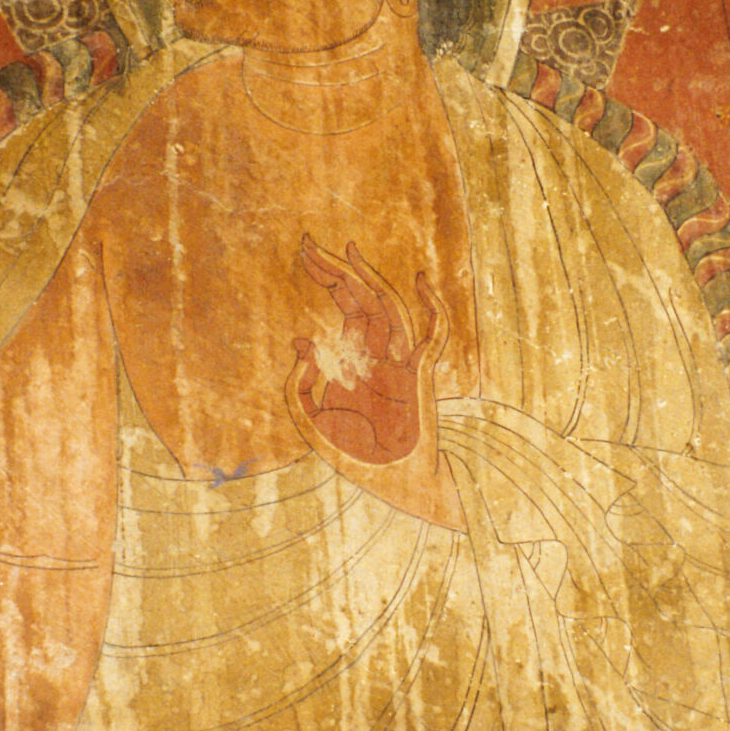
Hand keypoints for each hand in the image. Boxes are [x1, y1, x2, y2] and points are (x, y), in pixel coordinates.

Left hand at [287, 238, 464, 529]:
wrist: (394, 486)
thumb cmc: (358, 458)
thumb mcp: (311, 425)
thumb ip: (296, 390)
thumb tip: (303, 345)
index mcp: (357, 360)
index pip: (344, 305)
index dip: (327, 277)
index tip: (305, 253)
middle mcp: (379, 354)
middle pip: (361, 298)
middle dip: (336, 270)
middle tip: (310, 244)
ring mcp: (401, 361)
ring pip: (387, 307)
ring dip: (368, 279)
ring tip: (345, 251)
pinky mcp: (421, 374)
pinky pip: (433, 334)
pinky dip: (431, 307)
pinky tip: (418, 281)